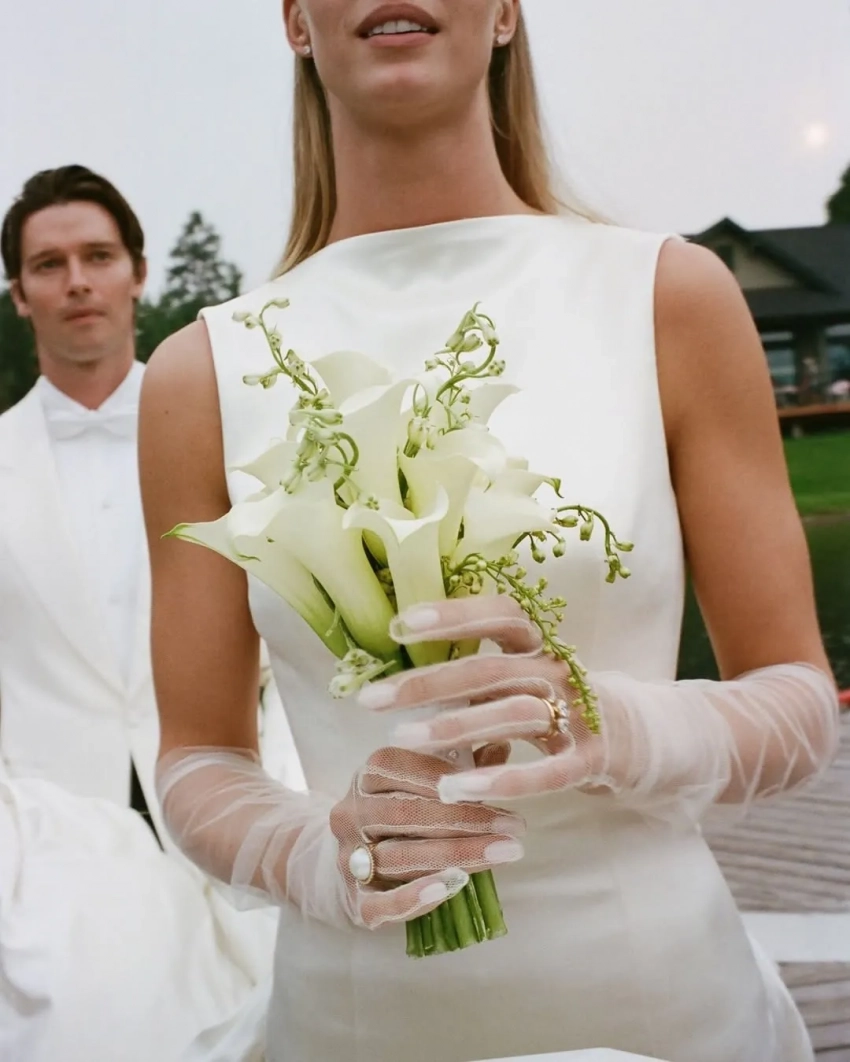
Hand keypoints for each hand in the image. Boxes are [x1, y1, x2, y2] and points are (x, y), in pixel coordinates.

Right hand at [330, 746, 524, 929]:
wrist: (346, 866)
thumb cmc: (400, 815)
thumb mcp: (423, 784)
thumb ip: (460, 767)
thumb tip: (502, 746)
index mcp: (366, 776)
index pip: (408, 771)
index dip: (455, 779)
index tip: (504, 785)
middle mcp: (351, 813)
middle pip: (408, 814)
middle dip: (467, 820)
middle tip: (515, 826)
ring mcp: (349, 859)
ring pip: (400, 857)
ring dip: (457, 855)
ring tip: (503, 853)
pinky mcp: (355, 902)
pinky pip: (382, 903)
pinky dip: (415, 897)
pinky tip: (452, 887)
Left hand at [358, 596, 630, 803]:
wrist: (651, 738)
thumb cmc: (569, 707)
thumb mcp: (529, 681)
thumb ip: (482, 678)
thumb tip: (408, 679)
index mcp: (543, 646)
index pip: (500, 614)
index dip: (452, 615)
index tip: (398, 625)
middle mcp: (561, 671)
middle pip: (490, 668)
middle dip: (426, 682)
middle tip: (371, 700)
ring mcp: (581, 714)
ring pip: (513, 714)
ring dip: (454, 727)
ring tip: (400, 740)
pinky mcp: (594, 759)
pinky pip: (546, 770)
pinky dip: (501, 780)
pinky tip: (457, 790)